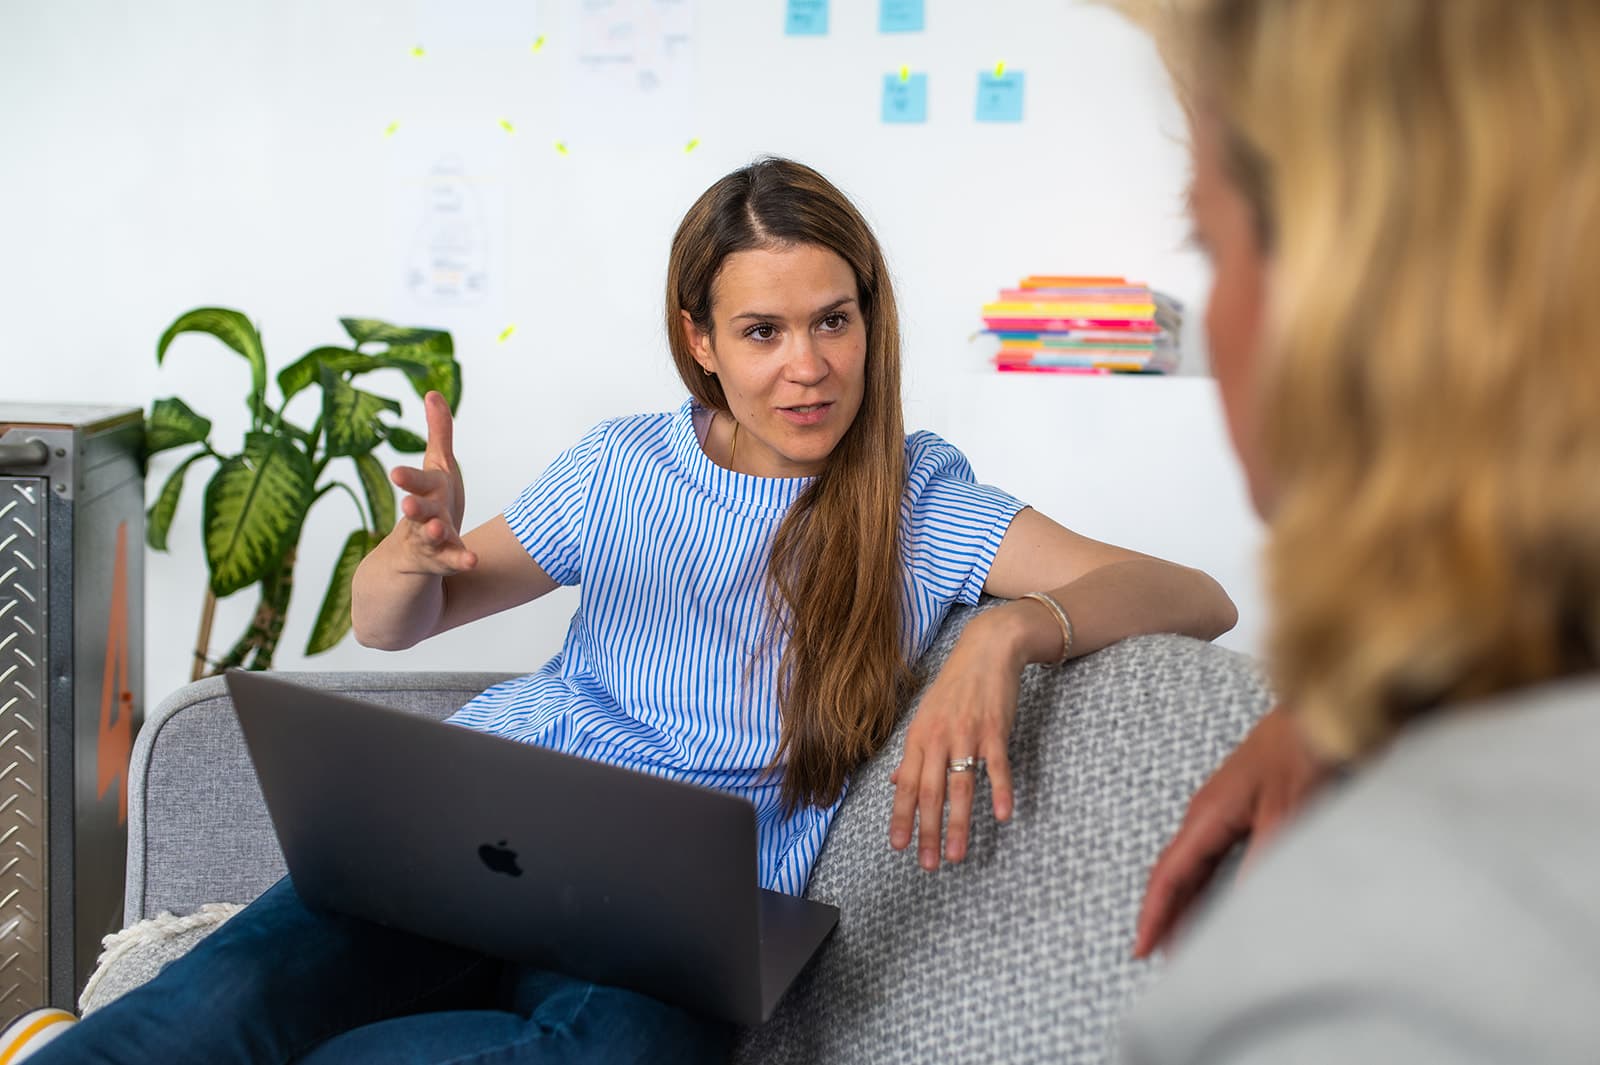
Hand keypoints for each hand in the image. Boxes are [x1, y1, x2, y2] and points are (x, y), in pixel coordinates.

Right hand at [388, 391, 476, 575]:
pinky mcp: (444, 560)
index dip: (407, 479)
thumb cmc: (433, 501)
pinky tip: (472, 560)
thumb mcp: (438, 466)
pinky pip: (453, 560)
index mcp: (425, 491)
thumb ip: (439, 433)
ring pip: (430, 537)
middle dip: (414, 507)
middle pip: (419, 510)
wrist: (415, 554)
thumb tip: (433, 392)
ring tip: (435, 530)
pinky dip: (460, 560)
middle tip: (407, 505)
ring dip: (432, 533)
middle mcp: (425, 515)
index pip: (416, 482)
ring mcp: (432, 541)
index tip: (395, 473)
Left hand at [889, 611, 1022, 870]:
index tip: (898, 847)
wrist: (987, 649)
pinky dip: (999, 791)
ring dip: (958, 824)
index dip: (901, 817)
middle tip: (928, 864)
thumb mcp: (927, 717)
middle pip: (930, 792)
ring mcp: (967, 734)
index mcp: (918, 737)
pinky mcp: (995, 730)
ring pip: (960, 786)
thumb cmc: (955, 687)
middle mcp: (938, 738)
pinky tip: (1002, 815)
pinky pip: (996, 766)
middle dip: (928, 832)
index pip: (906, 785)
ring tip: (957, 854)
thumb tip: (895, 784)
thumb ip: (913, 754)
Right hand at [1132, 704, 1329, 957]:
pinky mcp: (1237, 807)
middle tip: (1160, 957)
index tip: (1143, 949)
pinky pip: (1208, 855)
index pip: (1170, 876)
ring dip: (1182, 901)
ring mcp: (1219, 809)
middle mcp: (1206, 813)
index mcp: (1208, 815)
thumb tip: (1244, 910)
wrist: (1319, 710)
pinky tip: (1209, 899)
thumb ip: (1263, 862)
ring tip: (1181, 939)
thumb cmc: (1301, 751)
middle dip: (1163, 915)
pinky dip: (1201, 884)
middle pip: (1174, 874)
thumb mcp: (1286, 813)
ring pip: (1191, 865)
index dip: (1154, 915)